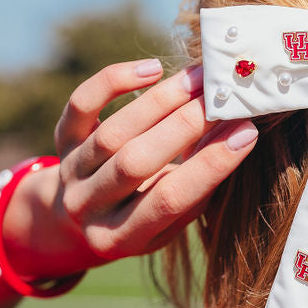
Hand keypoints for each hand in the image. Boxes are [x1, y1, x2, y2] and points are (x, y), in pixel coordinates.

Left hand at [7, 59, 257, 276]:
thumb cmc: (142, 213)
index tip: (247, 132)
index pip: (169, 200)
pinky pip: (81, 105)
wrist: (76, 216)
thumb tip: (238, 131)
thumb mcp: (169, 220)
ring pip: (113, 133)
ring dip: (160, 101)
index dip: (210, 165)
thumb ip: (198, 185)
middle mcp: (88, 206)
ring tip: (199, 78)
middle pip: (135, 163)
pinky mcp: (61, 138)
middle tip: (222, 99)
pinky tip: (152, 69)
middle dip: (184, 127)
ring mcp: (70, 171)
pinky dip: (113, 81)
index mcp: (121, 237)